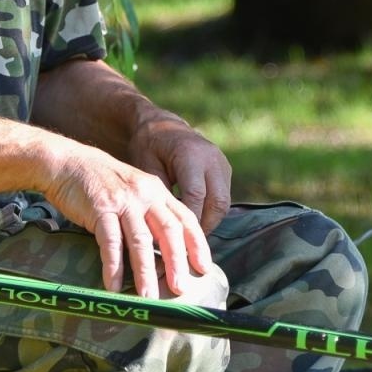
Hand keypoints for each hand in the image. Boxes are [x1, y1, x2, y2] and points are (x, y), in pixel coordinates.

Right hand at [41, 140, 212, 298]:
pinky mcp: (100, 209)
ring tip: (148, 297)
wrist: (68, 162)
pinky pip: (110, 242)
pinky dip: (113, 267)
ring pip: (140, 241)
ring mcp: (123, 201)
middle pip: (168, 231)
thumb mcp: (134, 189)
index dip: (197, 244)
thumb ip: (150, 213)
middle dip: (176, 262)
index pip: (185, 218)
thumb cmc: (102, 182)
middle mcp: (145, 195)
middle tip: (180, 289)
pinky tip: (113, 286)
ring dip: (145, 272)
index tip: (204, 268)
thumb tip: (164, 249)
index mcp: (157, 191)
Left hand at [128, 110, 231, 234]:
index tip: (176, 242)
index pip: (196, 196)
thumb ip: (158, 196)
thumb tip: (164, 231)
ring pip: (224, 203)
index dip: (189, 221)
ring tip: (189, 238)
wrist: (161, 125)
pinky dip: (211, 213)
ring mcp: (222, 163)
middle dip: (204, 227)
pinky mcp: (225, 169)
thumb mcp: (146, 168)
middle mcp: (212, 158)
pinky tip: (193, 223)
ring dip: (209, 222)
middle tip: (186, 246)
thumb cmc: (148, 146)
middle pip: (218, 203)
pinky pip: (223, 198)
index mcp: (191, 154)